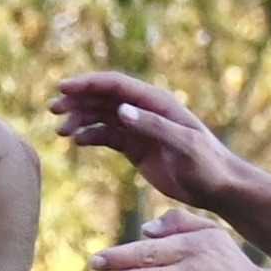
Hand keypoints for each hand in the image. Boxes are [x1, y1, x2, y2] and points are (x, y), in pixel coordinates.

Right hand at [51, 73, 239, 208]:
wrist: (216, 186)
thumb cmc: (206, 164)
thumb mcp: (183, 144)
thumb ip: (153, 126)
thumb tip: (121, 110)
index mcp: (156, 102)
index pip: (116, 86)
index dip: (88, 84)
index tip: (62, 88)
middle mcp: (145, 110)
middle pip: (104, 98)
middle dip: (77, 101)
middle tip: (53, 110)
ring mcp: (139, 128)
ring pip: (102, 116)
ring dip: (80, 119)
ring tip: (60, 131)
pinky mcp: (136, 147)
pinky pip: (108, 136)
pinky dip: (91, 136)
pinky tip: (77, 142)